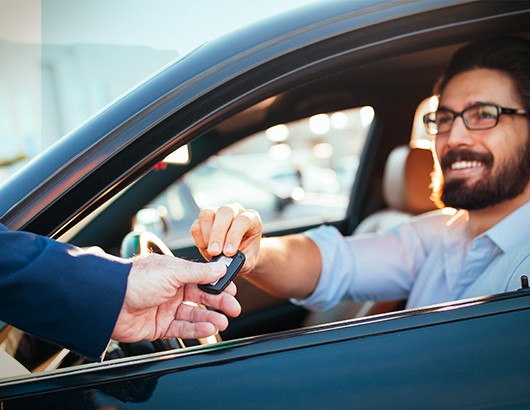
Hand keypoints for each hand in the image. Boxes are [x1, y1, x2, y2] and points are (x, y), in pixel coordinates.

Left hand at [111, 253, 240, 341]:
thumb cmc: (136, 280)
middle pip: (201, 297)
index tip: (232, 289)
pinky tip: (209, 328)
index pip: (202, 278)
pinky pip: (182, 329)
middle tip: (234, 308)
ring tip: (223, 322)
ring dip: (210, 318)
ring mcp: (165, 308)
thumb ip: (199, 272)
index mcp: (174, 272)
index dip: (217, 283)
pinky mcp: (159, 326)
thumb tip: (220, 267)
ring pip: (193, 315)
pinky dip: (197, 329)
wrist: (108, 302)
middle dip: (219, 303)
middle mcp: (170, 289)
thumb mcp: (172, 271)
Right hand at [190, 204, 261, 274]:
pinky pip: (196, 225)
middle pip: (224, 212)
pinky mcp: (204, 220)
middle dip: (217, 234)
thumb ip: (240, 261)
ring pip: (207, 214)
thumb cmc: (246, 254)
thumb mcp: (248, 261)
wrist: (239, 254)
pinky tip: (205, 248)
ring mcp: (217, 213)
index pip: (243, 220)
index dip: (234, 235)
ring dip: (206, 234)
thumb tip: (225, 264)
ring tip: (211, 251)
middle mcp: (235, 211)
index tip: (229, 252)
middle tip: (215, 252)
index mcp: (251, 218)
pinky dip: (198, 238)